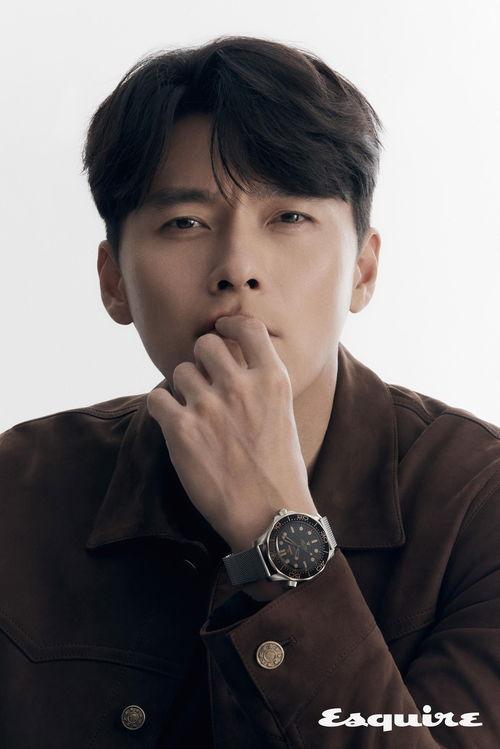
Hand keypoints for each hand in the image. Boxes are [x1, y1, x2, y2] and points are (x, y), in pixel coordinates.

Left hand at [146, 314, 317, 551]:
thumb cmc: (280, 472)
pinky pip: (157, 399)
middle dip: (202, 359)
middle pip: (206, 344)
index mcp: (272, 380)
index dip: (231, 323)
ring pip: (179, 372)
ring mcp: (209, 406)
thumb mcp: (284, 416)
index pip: (248, 328)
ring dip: (182, 387)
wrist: (270, 516)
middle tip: (203, 379)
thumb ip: (261, 386)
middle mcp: (240, 386)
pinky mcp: (182, 431)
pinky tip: (172, 421)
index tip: (222, 328)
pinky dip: (161, 407)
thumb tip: (236, 366)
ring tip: (192, 410)